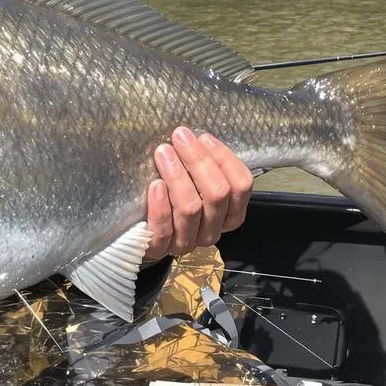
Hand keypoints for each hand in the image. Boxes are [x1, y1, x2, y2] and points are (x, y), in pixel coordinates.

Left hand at [144, 127, 252, 261]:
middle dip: (198, 161)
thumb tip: (195, 135)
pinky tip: (155, 186)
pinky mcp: (161, 249)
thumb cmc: (173, 199)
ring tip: (163, 153)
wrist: (144, 236)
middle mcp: (213, 229)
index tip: (203, 138)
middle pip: (217, 194)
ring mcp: (188, 242)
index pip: (241, 185)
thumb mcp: (195, 183)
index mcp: (230, 213)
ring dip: (178, 176)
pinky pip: (164, 229)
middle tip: (179, 138)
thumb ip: (203, 167)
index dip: (224, 158)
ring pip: (191, 208)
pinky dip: (160, 206)